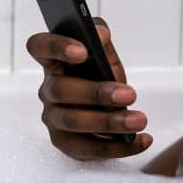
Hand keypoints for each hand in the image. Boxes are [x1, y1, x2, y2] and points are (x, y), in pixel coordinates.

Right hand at [25, 18, 151, 159]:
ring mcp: (54, 119)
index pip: (40, 47)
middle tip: (129, 94)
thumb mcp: (105, 57)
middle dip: (96, 93)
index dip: (56, 47)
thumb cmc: (101, 78)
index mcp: (54, 62)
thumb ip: (101, 40)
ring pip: (74, 122)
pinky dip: (120, 147)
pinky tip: (142, 140)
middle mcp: (49, 90)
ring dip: (109, 122)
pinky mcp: (67, 144)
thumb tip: (99, 33)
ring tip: (139, 120)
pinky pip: (90, 149)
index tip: (82, 51)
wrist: (107, 112)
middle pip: (60, 90)